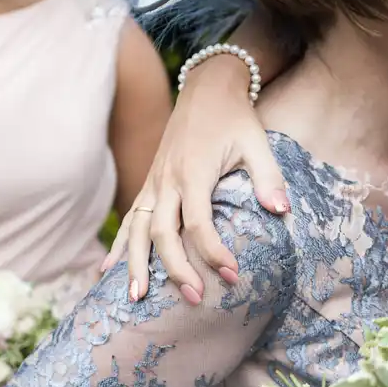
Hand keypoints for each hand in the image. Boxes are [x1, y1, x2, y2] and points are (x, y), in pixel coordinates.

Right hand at [102, 52, 286, 305]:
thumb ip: (269, 177)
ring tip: (135, 298)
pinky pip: (130, 218)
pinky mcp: (150, 183)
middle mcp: (168, 180)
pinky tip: (106, 271)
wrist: (207, 88)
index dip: (213, 251)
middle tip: (193, 298)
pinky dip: (119, 245)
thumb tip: (281, 211)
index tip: (232, 275)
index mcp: (195, 172)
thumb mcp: (257, 142)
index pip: (198, 222)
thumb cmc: (235, 118)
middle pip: (164, 232)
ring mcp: (154, 182)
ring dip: (135, 264)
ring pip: (139, 229)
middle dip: (176, 268)